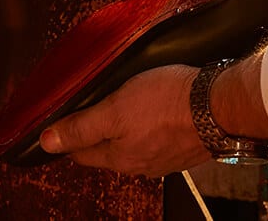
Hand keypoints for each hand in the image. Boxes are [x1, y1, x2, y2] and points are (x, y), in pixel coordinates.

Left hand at [39, 65, 209, 176]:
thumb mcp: (114, 110)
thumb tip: (47, 143)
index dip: (68, 136)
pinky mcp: (185, 146)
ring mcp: (165, 157)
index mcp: (119, 158)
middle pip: (107, 150)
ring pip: (134, 145)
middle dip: (97, 133)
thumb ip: (81, 127)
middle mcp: (141, 164)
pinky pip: (158, 139)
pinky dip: (151, 128)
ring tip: (123, 107)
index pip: (81, 152)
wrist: (220, 104)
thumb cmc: (168, 103)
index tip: (63, 122)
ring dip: (126, 130)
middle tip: (91, 109)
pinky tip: (156, 113)